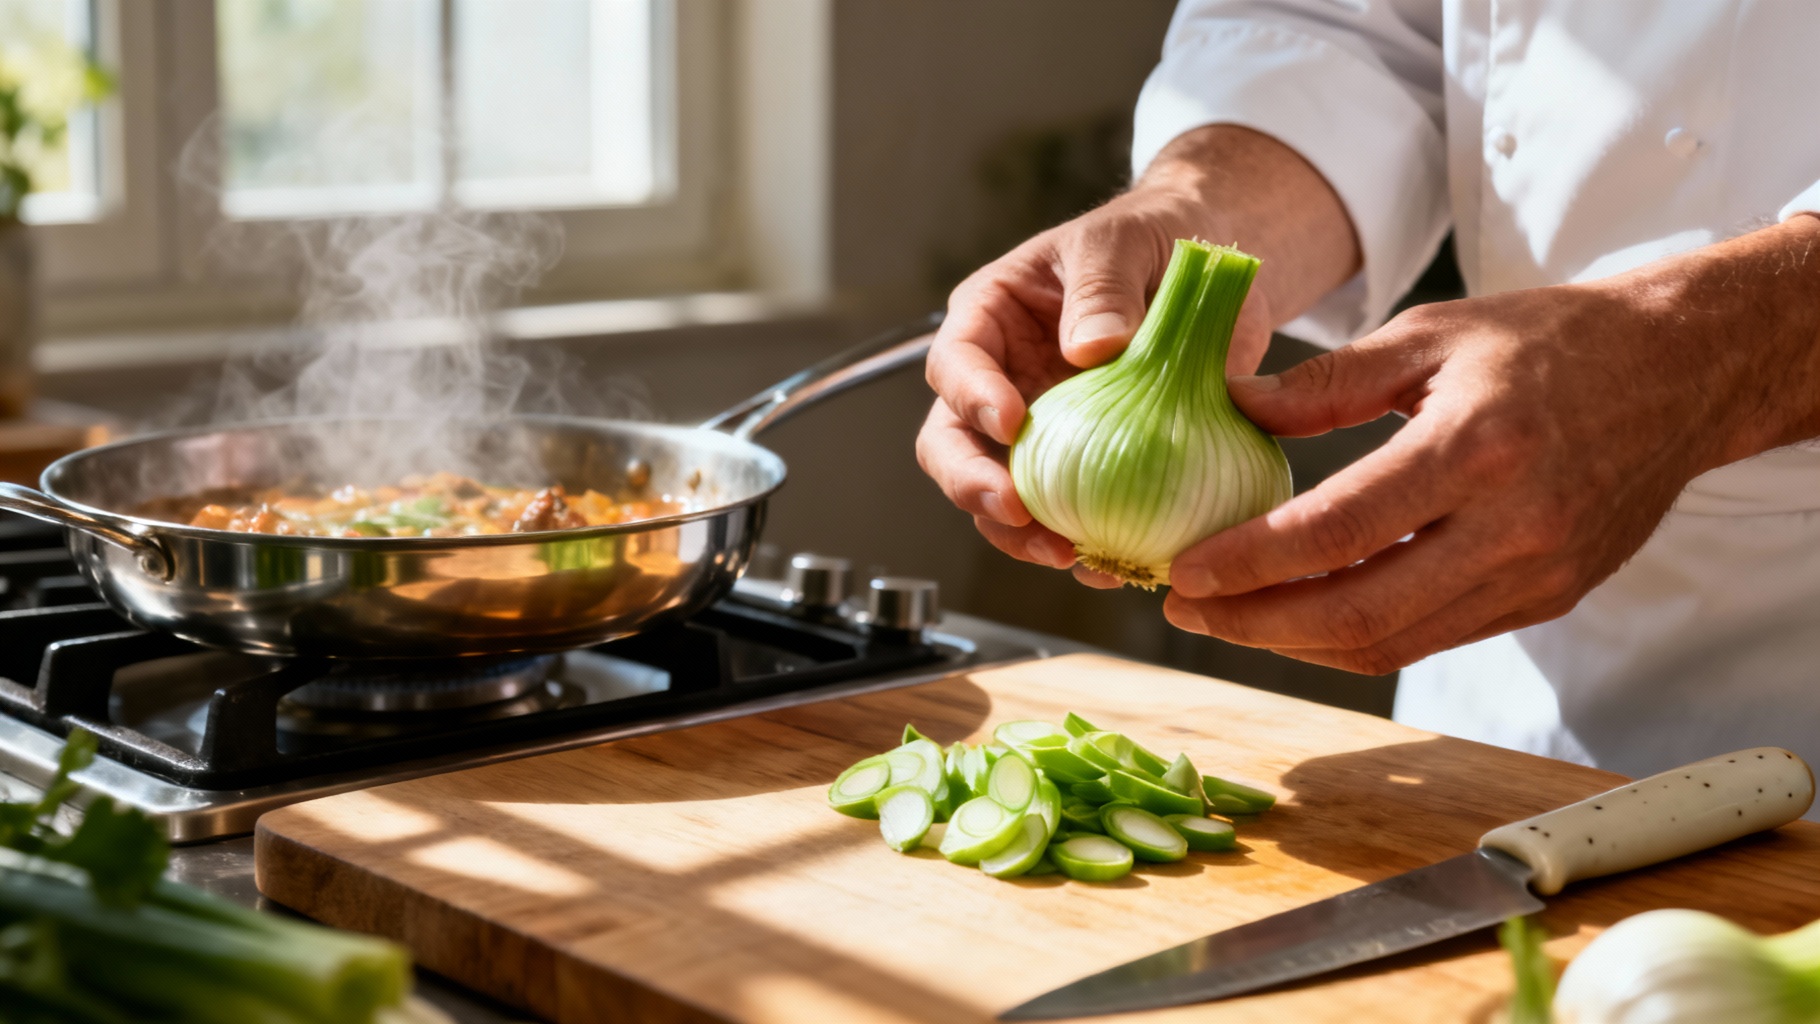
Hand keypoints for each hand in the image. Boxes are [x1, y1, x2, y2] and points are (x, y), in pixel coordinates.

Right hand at [915, 125, 1359, 583]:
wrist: (1210, 273)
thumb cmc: (1149, 239)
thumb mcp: (1120, 242)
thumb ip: (1102, 287)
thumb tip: (1090, 348)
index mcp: (990, 321)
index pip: (955, 364)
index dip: (971, 398)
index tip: (1010, 423)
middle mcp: (1002, 383)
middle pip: (953, 445)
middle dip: (974, 485)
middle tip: (1015, 511)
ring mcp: (1041, 433)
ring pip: (1003, 495)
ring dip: (1023, 535)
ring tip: (1066, 552)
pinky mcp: (1088, 469)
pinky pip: (1071, 516)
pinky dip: (1087, 544)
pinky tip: (1117, 562)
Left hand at [1163, 215, 1819, 674]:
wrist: (1681, 371)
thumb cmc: (1548, 340)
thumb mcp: (1431, 332)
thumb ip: (1326, 382)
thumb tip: (1230, 407)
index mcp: (1476, 446)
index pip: (1338, 530)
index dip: (1249, 562)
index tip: (1182, 570)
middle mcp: (1513, 526)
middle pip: (1359, 612)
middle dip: (1255, 623)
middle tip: (1183, 609)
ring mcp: (1537, 575)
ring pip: (1392, 643)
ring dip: (1295, 643)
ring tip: (1227, 619)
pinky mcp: (1548, 600)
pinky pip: (1430, 640)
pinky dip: (1354, 639)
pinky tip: (1298, 620)